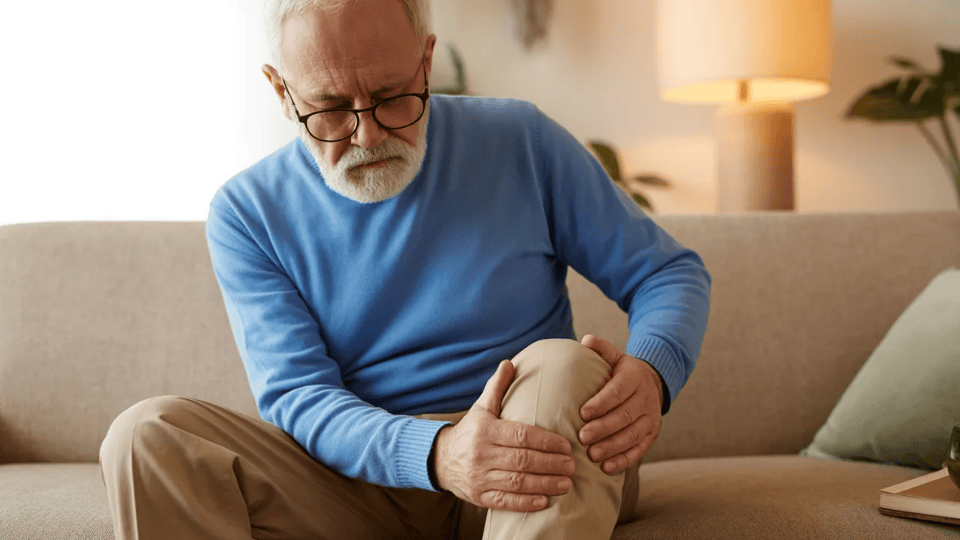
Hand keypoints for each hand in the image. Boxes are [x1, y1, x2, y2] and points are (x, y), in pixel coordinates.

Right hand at [433, 360, 575, 511]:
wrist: (440, 459)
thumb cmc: (470, 431)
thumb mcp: (481, 407)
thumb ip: (497, 387)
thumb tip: (509, 363)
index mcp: (485, 430)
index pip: (521, 436)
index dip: (546, 441)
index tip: (566, 445)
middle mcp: (481, 454)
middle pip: (522, 460)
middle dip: (551, 464)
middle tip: (572, 465)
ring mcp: (479, 477)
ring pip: (516, 482)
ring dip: (545, 484)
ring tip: (566, 483)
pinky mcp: (479, 497)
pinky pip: (505, 501)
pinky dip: (526, 502)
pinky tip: (545, 501)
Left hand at [578, 334, 663, 474]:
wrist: (650, 383)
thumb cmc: (622, 372)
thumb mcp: (614, 357)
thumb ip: (601, 349)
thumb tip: (587, 340)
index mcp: (634, 377)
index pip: (618, 391)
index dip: (601, 402)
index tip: (582, 412)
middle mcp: (646, 398)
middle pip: (625, 416)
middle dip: (603, 428)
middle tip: (582, 437)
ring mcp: (651, 418)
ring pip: (633, 435)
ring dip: (612, 447)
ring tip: (592, 454)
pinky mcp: (652, 434)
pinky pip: (640, 449)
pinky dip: (624, 460)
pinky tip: (606, 467)